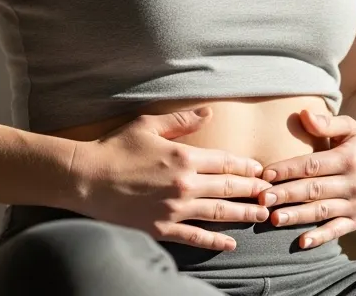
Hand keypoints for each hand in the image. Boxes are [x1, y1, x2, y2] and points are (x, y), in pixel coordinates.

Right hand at [68, 107, 274, 250]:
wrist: (84, 178)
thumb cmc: (115, 148)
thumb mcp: (149, 125)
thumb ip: (182, 121)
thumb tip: (209, 112)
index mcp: (185, 156)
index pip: (226, 162)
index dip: (247, 166)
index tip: (261, 170)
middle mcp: (185, 183)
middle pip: (229, 187)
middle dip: (253, 190)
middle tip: (271, 194)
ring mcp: (174, 208)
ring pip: (219, 212)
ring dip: (243, 214)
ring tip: (261, 215)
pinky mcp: (161, 228)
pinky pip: (195, 237)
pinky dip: (215, 242)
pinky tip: (231, 244)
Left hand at [257, 109, 355, 248]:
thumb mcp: (352, 128)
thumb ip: (328, 123)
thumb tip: (303, 114)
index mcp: (348, 158)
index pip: (313, 165)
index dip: (288, 169)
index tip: (266, 173)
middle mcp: (353, 182)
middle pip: (314, 189)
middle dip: (286, 194)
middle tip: (261, 198)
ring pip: (322, 211)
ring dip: (297, 216)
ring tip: (273, 219)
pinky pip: (338, 230)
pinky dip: (321, 237)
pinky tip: (302, 242)